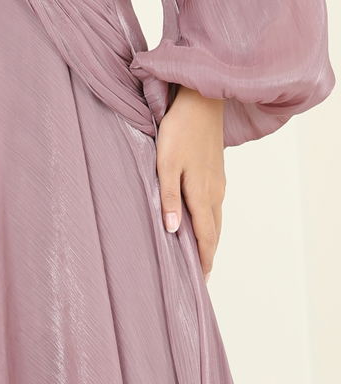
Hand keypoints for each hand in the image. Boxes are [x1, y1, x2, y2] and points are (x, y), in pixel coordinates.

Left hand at [155, 84, 225, 282]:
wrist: (201, 102)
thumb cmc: (178, 131)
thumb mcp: (165, 163)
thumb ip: (168, 197)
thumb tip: (171, 231)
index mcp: (201, 194)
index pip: (205, 236)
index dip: (203, 259)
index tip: (202, 281)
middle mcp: (214, 192)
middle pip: (214, 231)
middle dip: (209, 254)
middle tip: (202, 275)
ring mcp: (218, 181)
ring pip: (216, 218)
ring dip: (210, 237)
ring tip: (202, 253)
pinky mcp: (216, 171)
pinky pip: (215, 204)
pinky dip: (211, 220)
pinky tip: (202, 218)